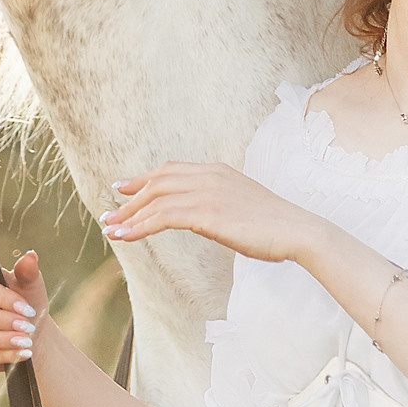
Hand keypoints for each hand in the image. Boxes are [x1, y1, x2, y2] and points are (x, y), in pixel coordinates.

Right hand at [0, 249, 47, 370]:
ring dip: (3, 339)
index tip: (26, 308)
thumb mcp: (31, 287)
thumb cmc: (27, 304)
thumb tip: (31, 255)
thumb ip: (28, 273)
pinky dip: (3, 355)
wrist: (29, 332)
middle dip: (2, 320)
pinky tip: (22, 354)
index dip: (1, 296)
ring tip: (27, 341)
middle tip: (28, 326)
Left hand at [102, 162, 317, 264]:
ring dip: (129, 215)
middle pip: (158, 181)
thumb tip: (204, 216)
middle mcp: (209, 176)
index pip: (171, 170)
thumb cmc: (275, 226)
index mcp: (218, 171)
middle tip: (110, 213)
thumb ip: (220, 204)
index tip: (123, 188)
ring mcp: (207, 192)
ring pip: (155, 199)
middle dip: (130, 197)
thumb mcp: (243, 206)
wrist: (297, 230)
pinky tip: (125, 236)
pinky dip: (139, 226)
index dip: (144, 179)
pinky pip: (162, 217)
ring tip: (111, 229)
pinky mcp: (206, 212)